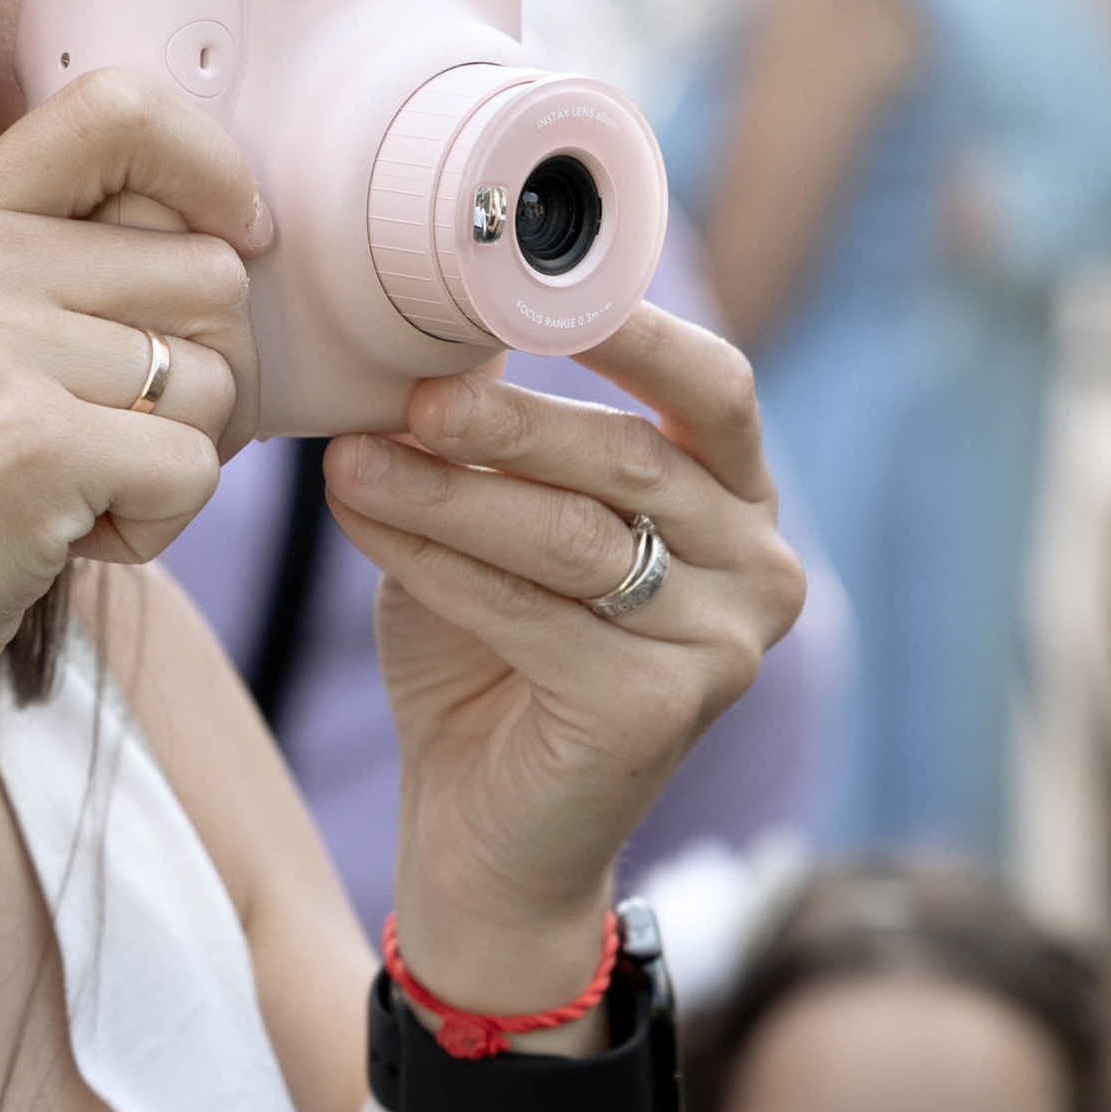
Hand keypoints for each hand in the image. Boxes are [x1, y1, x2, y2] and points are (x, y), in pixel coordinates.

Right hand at [0, 72, 265, 760]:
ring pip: (212, 377)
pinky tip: (62, 545)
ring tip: (72, 499)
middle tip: (125, 446)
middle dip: (208, 374)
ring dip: (176, 462)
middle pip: (210, 271)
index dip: (213, 168)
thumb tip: (233, 234)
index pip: (120, 110)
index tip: (236, 238)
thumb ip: (52, 275)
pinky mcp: (30, 445)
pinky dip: (154, 530)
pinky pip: (193, 469)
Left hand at [324, 306, 805, 1008]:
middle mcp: (760, 568)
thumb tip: (442, 328)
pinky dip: (438, 562)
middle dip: (507, 421)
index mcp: (736, 502)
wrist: (479, 832)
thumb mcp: (493, 522)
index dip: (635, 330)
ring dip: (450, 491)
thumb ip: (492, 440)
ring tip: (350, 461)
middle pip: (631, 458)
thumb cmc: (486, 658)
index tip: (537, 279)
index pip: (712, 390)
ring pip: (573, 536)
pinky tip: (366, 521)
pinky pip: (533, 612)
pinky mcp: (662, 710)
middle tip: (407, 396)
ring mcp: (724, 646)